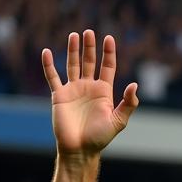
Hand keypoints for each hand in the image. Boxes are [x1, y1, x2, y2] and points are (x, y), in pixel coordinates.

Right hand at [42, 30, 138, 156]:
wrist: (80, 149)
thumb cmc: (100, 137)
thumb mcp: (118, 121)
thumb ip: (128, 104)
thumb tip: (135, 85)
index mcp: (104, 92)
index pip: (107, 67)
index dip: (108, 53)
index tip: (108, 38)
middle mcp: (88, 88)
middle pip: (89, 62)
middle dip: (90, 47)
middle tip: (89, 32)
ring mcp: (73, 90)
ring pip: (72, 65)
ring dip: (73, 51)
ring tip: (75, 35)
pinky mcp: (59, 95)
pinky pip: (52, 77)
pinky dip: (49, 65)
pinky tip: (47, 52)